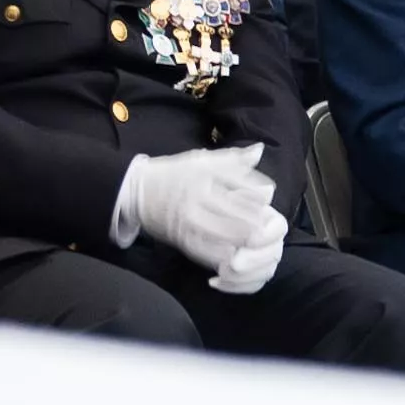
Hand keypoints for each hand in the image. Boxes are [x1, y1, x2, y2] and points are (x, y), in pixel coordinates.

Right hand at [116, 144, 277, 272]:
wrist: (137, 192)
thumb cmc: (173, 174)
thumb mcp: (201, 160)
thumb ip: (232, 159)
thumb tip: (259, 150)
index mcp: (203, 173)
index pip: (239, 183)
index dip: (257, 193)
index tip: (267, 198)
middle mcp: (197, 195)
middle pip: (235, 210)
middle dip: (255, 219)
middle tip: (267, 225)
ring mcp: (189, 218)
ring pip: (224, 232)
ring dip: (243, 238)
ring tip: (255, 240)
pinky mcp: (181, 238)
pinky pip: (207, 250)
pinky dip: (223, 253)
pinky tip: (234, 253)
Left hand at [206, 211, 287, 296]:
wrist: (213, 225)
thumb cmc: (223, 211)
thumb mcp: (231, 204)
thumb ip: (239, 205)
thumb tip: (250, 201)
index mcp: (272, 221)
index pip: (278, 228)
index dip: (265, 236)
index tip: (248, 240)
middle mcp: (274, 242)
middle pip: (273, 254)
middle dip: (252, 260)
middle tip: (232, 262)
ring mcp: (268, 261)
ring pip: (264, 273)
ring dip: (241, 276)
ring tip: (220, 270)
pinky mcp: (257, 276)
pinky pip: (252, 286)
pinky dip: (233, 287)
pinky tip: (214, 281)